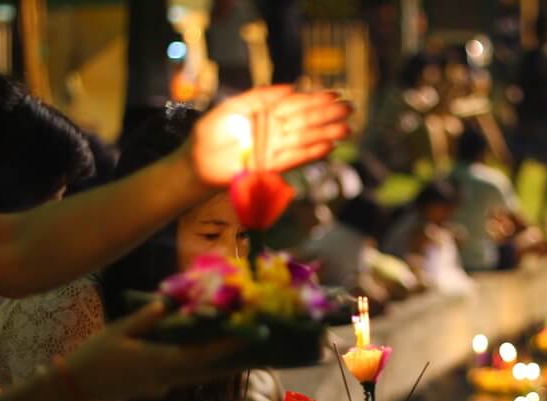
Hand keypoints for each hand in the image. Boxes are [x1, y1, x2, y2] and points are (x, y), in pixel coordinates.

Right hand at [65, 301, 240, 400]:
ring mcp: (162, 386)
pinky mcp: (156, 390)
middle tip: (255, 342)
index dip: (229, 345)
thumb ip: (146, 318)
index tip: (250, 335)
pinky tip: (202, 353)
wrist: (75, 387)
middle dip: (232, 355)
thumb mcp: (119, 330)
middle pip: (208, 368)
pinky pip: (183, 375)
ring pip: (198, 374)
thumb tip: (167, 302)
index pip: (203, 355)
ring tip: (238, 349)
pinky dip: (197, 365)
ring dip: (218, 362)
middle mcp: (167, 377)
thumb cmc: (95, 355)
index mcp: (160, 361)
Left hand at [186, 85, 351, 185]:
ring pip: (304, 140)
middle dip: (328, 115)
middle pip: (305, 122)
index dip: (316, 99)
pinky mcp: (270, 168)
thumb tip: (290, 87)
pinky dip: (311, 154)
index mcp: (266, 114)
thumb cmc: (210, 134)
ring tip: (346, 130)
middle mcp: (274, 132)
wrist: (196, 163)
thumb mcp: (233, 107)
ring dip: (326, 135)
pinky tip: (328, 148)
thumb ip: (260, 97)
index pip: (295, 105)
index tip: (335, 93)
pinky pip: (294, 159)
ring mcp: (274, 150)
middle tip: (350, 109)